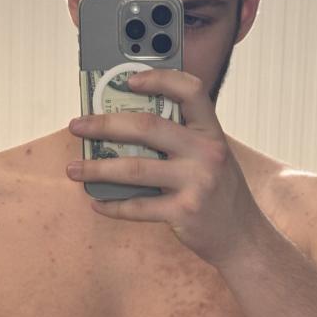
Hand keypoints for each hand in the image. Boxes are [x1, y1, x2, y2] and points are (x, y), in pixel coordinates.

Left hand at [65, 69, 266, 268]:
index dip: (159, 79)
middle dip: (105, 124)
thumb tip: (125, 127)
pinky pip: (138, 207)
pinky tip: (97, 203)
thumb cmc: (218, 193)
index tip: (128, 79)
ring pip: (135, 168)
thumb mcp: (211, 157)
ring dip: (97, 168)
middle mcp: (207, 153)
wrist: (243, 238)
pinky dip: (112, 205)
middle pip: (148, 127)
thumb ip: (182, 139)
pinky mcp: (184, 212)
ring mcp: (196, 183)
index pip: (190, 91)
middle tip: (77, 126)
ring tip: (74, 168)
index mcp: (212, 133)